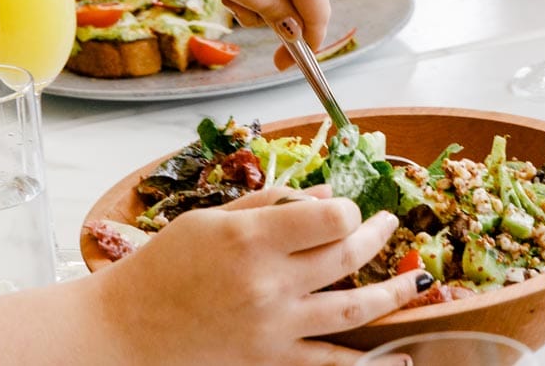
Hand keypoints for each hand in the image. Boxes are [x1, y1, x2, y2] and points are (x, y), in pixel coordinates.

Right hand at [90, 185, 428, 364]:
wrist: (126, 330)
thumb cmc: (162, 268)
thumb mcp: (211, 220)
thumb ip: (272, 204)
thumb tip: (326, 196)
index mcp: (252, 239)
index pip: (331, 217)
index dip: (348, 209)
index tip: (346, 209)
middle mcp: (269, 284)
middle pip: (347, 256)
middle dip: (377, 236)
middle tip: (388, 226)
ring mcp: (273, 327)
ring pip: (353, 310)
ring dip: (394, 294)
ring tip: (418, 282)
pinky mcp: (271, 361)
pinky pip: (331, 364)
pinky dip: (371, 364)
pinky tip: (402, 359)